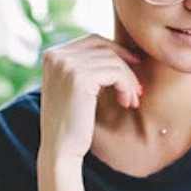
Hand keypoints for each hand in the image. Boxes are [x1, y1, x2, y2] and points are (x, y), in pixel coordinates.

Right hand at [38, 34, 142, 162]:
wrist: (60, 149)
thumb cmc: (71, 123)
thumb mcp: (73, 88)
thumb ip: (85, 67)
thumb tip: (117, 51)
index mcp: (52, 55)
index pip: (93, 41)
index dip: (117, 51)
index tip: (134, 65)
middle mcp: (57, 55)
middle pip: (104, 48)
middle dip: (125, 65)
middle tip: (137, 88)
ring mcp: (67, 64)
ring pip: (113, 60)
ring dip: (128, 80)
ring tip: (131, 101)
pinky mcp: (80, 77)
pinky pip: (116, 72)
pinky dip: (126, 86)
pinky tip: (126, 103)